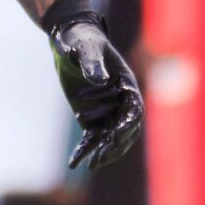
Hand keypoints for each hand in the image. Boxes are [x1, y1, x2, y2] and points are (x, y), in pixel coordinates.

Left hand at [43, 0, 142, 170]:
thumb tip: (99, 79)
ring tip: (92, 165)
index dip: (127, 124)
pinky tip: (74, 163)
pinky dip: (84, 151)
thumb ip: (92, 62)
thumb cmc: (81, 40)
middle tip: (103, 156)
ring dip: (103, 152)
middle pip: (125, 130)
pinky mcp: (92, 118)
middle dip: (115, 145)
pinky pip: (91, 138)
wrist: (71, 41)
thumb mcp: (85, 48)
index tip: (116, 136)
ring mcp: (107, 112)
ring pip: (110, 139)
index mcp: (127, 85)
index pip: (133, 111)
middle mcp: (121, 102)